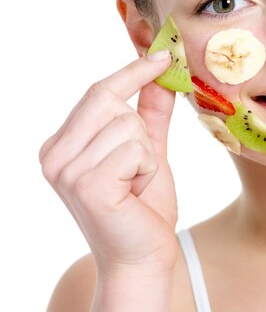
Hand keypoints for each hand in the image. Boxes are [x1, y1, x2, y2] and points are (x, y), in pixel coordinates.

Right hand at [39, 51, 177, 278]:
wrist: (144, 256)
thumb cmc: (143, 206)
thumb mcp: (148, 150)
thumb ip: (150, 113)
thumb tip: (161, 74)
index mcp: (62, 145)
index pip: (97, 92)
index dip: (133, 71)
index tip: (164, 55)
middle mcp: (54, 156)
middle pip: (110, 101)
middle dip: (141, 130)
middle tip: (140, 165)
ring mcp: (66, 171)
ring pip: (128, 125)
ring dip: (147, 155)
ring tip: (135, 184)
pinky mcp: (88, 186)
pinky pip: (136, 149)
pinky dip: (148, 169)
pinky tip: (135, 193)